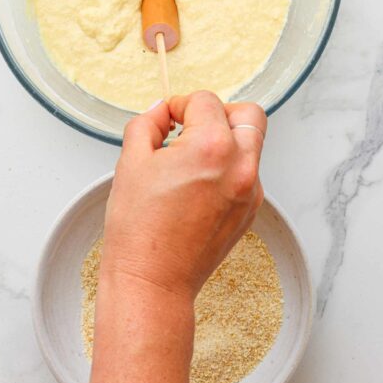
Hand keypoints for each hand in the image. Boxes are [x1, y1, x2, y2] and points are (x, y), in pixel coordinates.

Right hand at [101, 91, 266, 299]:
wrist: (153, 281)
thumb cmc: (139, 231)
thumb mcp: (131, 162)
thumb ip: (147, 124)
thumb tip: (160, 111)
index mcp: (212, 147)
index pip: (205, 101)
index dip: (180, 104)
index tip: (168, 117)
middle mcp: (241, 166)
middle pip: (247, 115)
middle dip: (219, 113)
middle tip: (192, 128)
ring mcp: (250, 192)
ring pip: (251, 146)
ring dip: (226, 141)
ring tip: (191, 162)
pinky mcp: (250, 212)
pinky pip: (247, 175)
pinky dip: (228, 170)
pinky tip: (197, 187)